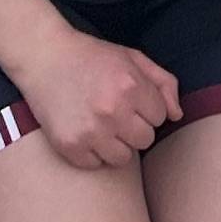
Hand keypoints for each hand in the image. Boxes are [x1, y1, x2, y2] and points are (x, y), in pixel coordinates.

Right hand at [13, 27, 180, 168]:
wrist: (43, 57)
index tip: (128, 98)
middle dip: (134, 126)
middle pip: (145, 140)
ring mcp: (90, 131)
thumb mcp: (132, 58)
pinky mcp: (70, 146)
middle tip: (113, 110)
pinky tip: (83, 130)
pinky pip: (96, 165)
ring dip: (115, 143)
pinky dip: (91, 152)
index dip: (145, 107)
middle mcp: (112, 111)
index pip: (160, 117)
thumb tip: (176, 115)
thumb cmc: (92, 57)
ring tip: (100, 122)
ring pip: (123, 158)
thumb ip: (163, 83)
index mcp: (131, 86)